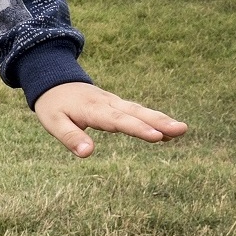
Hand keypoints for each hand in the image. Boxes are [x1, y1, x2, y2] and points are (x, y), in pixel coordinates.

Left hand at [33, 82, 186, 157]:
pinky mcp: (117, 104)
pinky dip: (154, 119)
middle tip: (181, 130)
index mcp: (92, 109)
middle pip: (135, 113)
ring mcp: (114, 102)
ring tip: (182, 130)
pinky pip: (137, 112)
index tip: (156, 135)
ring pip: (139, 111)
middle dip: (158, 121)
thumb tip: (88, 154)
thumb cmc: (53, 106)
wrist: (53, 81)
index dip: (137, 128)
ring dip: (161, 120)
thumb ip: (71, 137)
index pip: (117, 120)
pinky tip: (170, 131)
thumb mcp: (54, 122)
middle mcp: (108, 103)